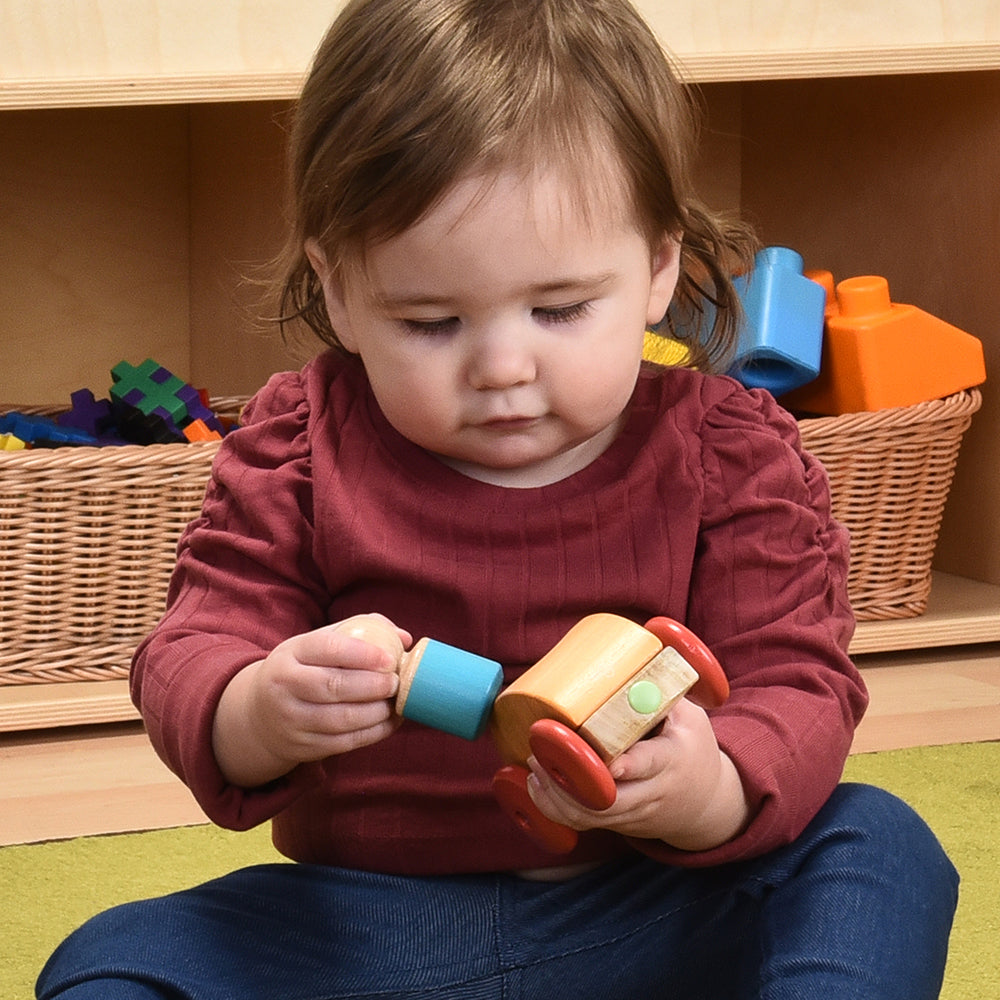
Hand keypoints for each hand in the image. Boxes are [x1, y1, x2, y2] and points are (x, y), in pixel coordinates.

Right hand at [212, 615, 411, 787]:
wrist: (260, 714)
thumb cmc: (304, 669)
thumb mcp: (319, 643)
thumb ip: (362, 631)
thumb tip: (404, 638)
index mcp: (292, 653)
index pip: (327, 648)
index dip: (362, 654)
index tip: (389, 658)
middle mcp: (285, 686)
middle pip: (333, 686)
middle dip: (372, 685)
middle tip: (396, 682)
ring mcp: (291, 719)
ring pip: (340, 719)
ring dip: (375, 713)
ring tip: (394, 702)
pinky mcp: (302, 747)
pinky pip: (343, 742)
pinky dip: (373, 733)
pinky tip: (389, 721)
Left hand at [525, 698, 749, 850]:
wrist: (708, 803)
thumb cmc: (692, 746)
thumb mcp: (688, 715)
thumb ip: (659, 691)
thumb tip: (629, 656)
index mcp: (672, 760)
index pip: (650, 765)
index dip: (628, 766)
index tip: (606, 761)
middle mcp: (653, 792)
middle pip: (610, 800)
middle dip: (570, 783)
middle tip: (539, 752)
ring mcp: (635, 814)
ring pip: (592, 817)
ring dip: (556, 797)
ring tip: (532, 767)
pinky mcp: (620, 824)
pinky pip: (585, 824)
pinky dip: (557, 809)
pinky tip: (536, 786)